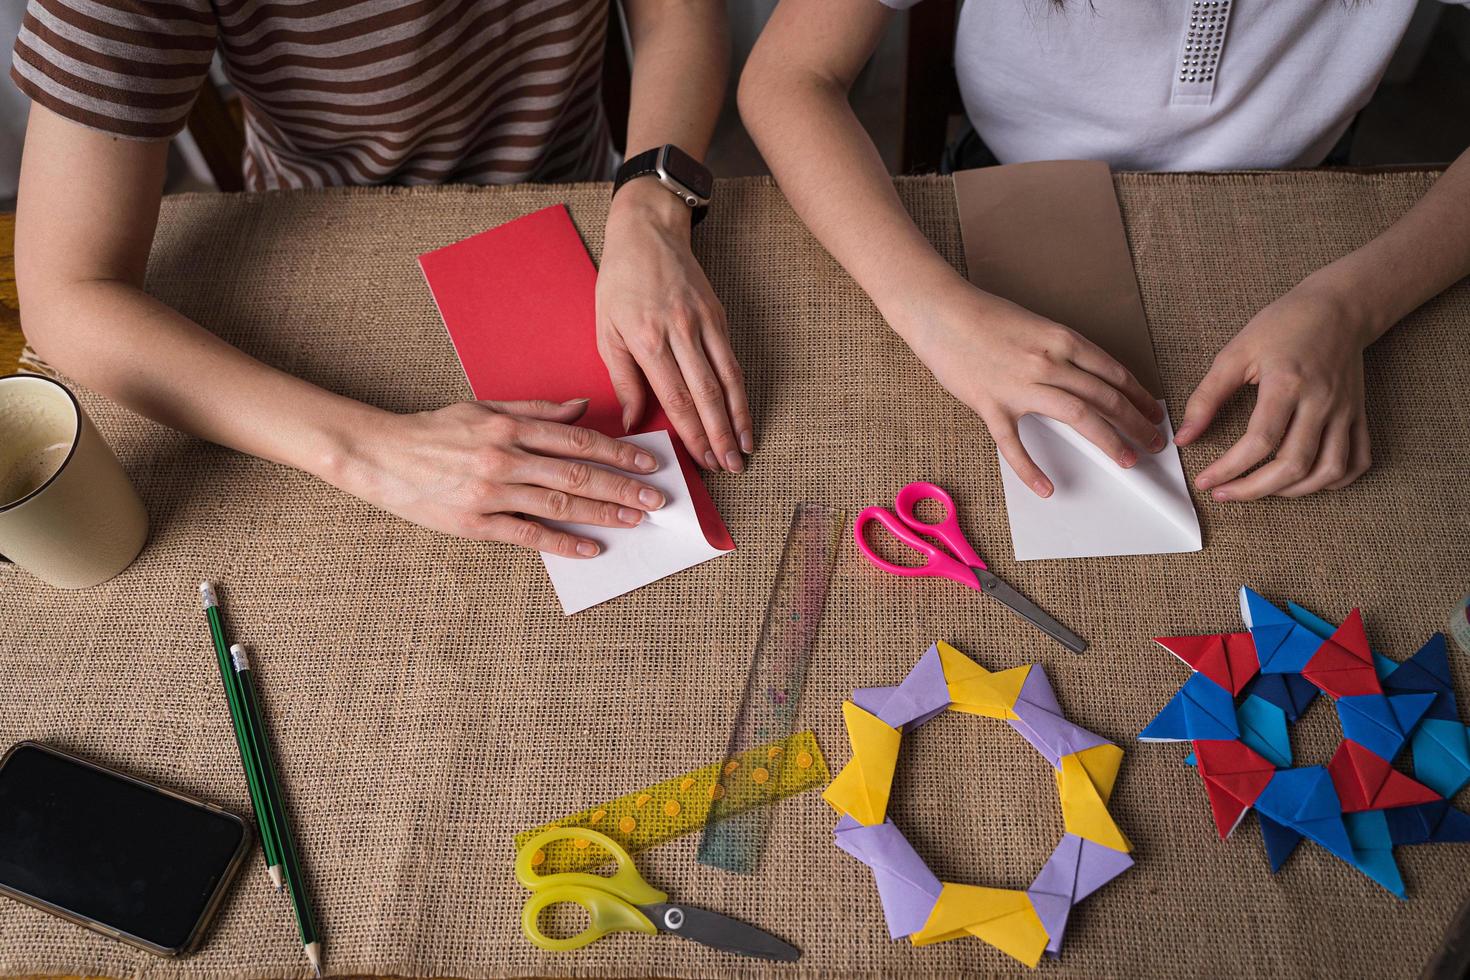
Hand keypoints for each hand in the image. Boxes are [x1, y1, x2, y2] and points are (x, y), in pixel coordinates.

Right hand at [324, 398, 666, 556]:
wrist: (380, 456)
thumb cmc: (435, 431)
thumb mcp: (485, 408)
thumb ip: (537, 410)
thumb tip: (582, 407)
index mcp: (511, 426)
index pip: (578, 440)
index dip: (618, 453)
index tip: (648, 464)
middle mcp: (505, 457)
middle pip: (577, 474)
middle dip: (623, 488)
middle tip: (657, 500)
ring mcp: (491, 491)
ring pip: (559, 505)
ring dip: (603, 514)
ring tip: (635, 521)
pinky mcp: (475, 522)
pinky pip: (527, 535)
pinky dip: (562, 543)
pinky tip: (591, 548)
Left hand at [596, 179, 752, 472]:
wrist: (648, 232)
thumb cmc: (619, 282)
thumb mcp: (605, 330)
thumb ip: (621, 378)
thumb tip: (632, 422)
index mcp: (647, 340)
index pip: (675, 398)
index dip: (691, 433)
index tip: (701, 460)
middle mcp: (680, 333)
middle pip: (706, 394)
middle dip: (719, 435)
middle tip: (730, 467)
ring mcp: (703, 323)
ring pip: (727, 380)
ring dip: (737, 419)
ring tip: (744, 450)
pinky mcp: (718, 315)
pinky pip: (732, 361)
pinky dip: (740, 392)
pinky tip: (743, 415)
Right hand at [902, 280, 1165, 496]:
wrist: (940, 312)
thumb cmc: (983, 315)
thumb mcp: (1035, 324)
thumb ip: (1061, 351)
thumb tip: (1087, 378)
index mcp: (1062, 339)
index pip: (1114, 372)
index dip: (1139, 396)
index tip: (1153, 412)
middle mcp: (1048, 361)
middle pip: (1105, 397)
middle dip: (1136, 422)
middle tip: (1153, 442)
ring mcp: (1020, 385)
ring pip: (1078, 417)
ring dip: (1109, 441)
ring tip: (1128, 460)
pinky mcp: (991, 405)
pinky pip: (1014, 444)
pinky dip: (1031, 470)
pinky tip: (1047, 488)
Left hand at [1176, 281, 1372, 500]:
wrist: (1338, 307)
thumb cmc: (1284, 324)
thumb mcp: (1235, 353)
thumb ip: (1206, 397)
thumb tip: (1185, 437)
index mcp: (1287, 384)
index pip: (1259, 441)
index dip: (1229, 468)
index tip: (1206, 481)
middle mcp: (1321, 402)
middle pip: (1294, 465)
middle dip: (1255, 490)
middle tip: (1226, 494)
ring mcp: (1345, 411)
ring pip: (1329, 470)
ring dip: (1294, 492)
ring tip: (1262, 489)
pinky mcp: (1359, 414)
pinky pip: (1358, 460)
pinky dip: (1336, 481)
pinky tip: (1308, 482)